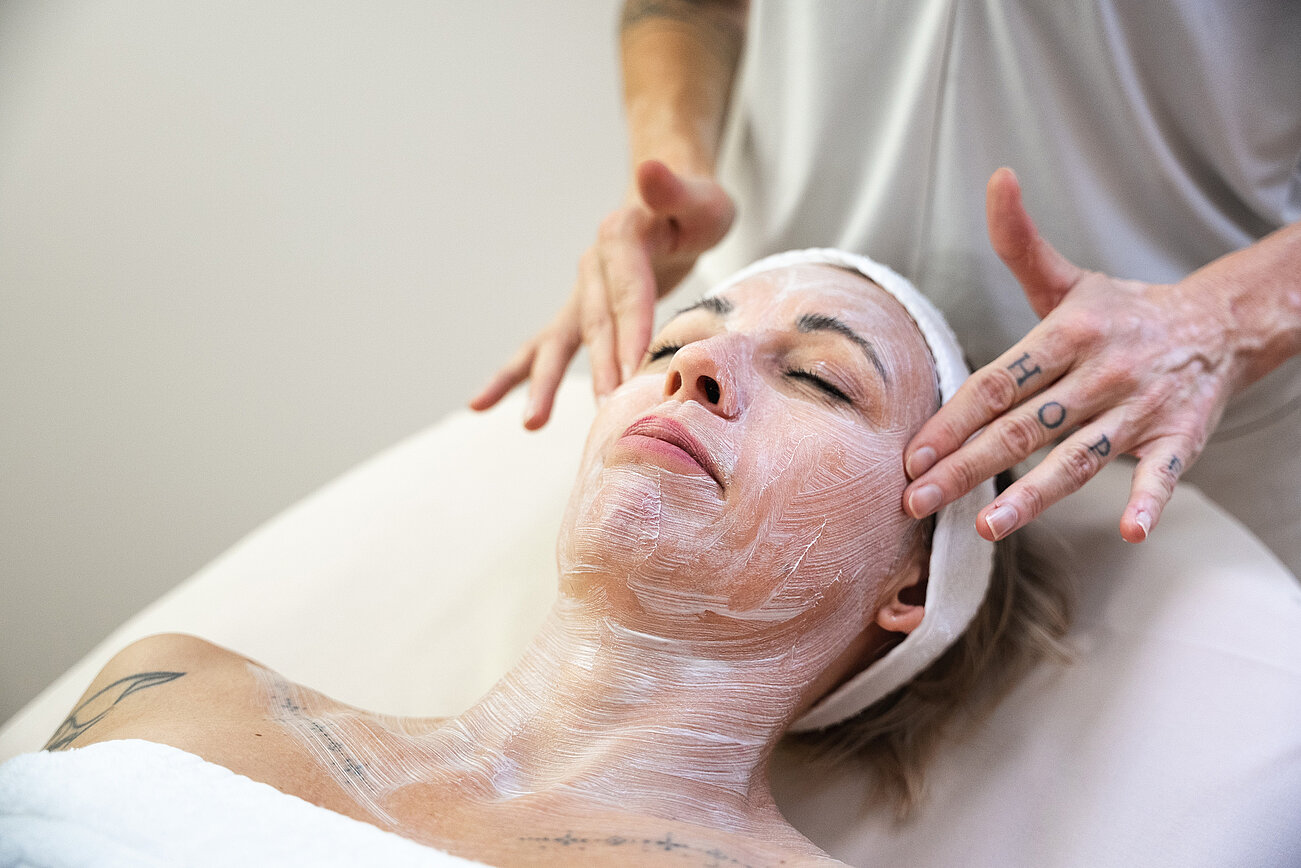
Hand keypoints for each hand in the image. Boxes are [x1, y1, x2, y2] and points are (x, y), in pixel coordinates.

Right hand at [469, 159, 733, 428]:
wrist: (672, 205)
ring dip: (543, 383)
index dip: (631, 328)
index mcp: (621, 236)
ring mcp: (581, 292)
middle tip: (606, 405)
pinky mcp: (579, 313)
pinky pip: (543, 348)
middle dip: (598, 366)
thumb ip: (675, 187)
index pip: (627, 289)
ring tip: (531, 423)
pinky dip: (515, 377)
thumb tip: (649, 168)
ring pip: (557, 341)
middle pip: (593, 322)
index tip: (635, 370)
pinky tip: (480, 405)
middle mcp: (592, 265)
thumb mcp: (700, 195)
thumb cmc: (696, 208)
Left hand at [902, 168, 1244, 543]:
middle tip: (918, 500)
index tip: (913, 453)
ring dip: (1034, 495)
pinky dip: (1152, 500)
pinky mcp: (1180, 438)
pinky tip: (1133, 530)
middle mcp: (1102, 372)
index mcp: (1069, 333)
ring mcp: (1141, 409)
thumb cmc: (1121, 313)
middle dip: (967, 466)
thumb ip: (1020, 242)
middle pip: (1024, 427)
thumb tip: (998, 178)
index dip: (954, 418)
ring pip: (1079, 457)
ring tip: (986, 527)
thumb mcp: (1067, 278)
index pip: (1000, 381)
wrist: (1217, 324)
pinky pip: (1164, 473)